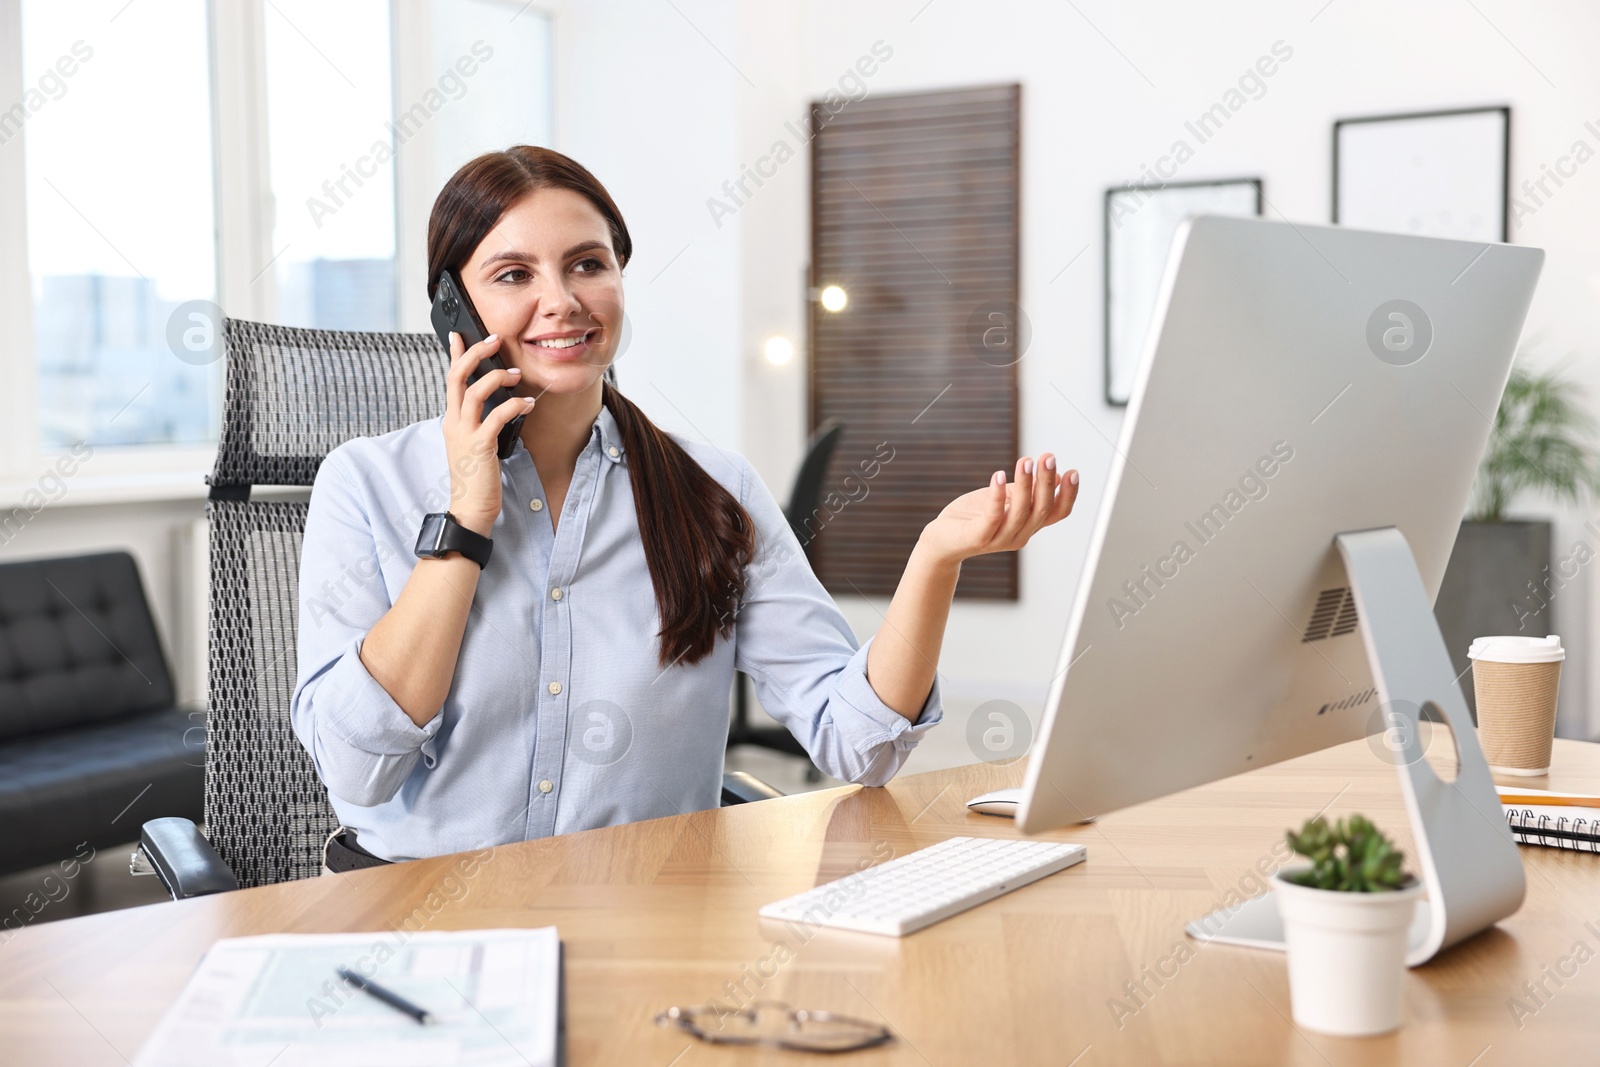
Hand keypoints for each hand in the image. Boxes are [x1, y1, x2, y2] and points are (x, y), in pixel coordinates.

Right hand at [443, 331, 533, 536]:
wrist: (470, 509)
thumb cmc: (477, 477)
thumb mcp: (476, 443)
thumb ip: (481, 421)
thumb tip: (500, 402)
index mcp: (452, 420)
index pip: (450, 380)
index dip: (454, 355)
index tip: (458, 335)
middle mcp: (454, 423)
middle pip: (457, 377)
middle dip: (474, 353)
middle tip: (494, 339)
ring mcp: (464, 434)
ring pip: (475, 392)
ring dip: (497, 377)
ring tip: (517, 375)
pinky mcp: (479, 447)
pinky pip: (496, 417)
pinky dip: (514, 406)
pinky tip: (528, 405)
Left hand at [917, 454, 1078, 565]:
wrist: (942, 540)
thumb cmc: (974, 516)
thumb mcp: (1005, 499)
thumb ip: (1027, 490)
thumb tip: (1056, 474)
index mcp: (1029, 525)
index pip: (1057, 513)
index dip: (1068, 495)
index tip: (1073, 472)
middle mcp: (1019, 534)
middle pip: (1041, 510)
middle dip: (1046, 482)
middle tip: (1047, 457)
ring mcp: (999, 538)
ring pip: (1020, 512)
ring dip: (1025, 485)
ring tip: (1026, 461)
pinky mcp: (978, 537)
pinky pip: (992, 517)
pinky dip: (997, 496)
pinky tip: (999, 475)